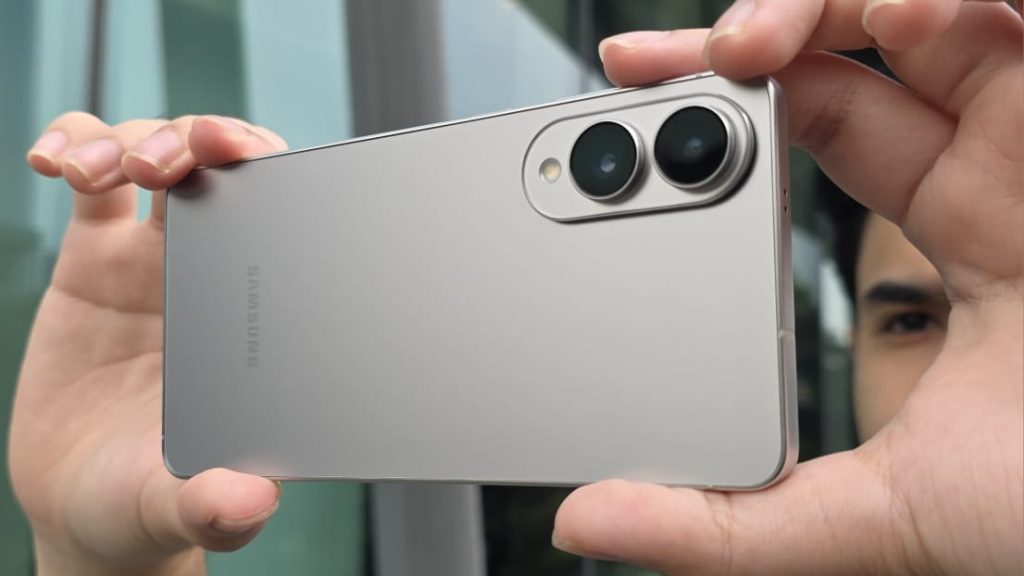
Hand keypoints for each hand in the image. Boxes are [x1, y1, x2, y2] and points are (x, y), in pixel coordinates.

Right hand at [11, 114, 288, 574]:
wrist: (89, 504)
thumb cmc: (151, 500)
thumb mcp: (181, 505)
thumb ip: (215, 505)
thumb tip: (249, 502)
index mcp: (255, 314)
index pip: (281, 214)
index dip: (264, 167)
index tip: (240, 155)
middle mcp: (215, 275)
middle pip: (222, 168)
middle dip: (198, 138)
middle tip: (167, 162)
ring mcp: (155, 261)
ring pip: (154, 156)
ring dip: (129, 137)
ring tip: (96, 172)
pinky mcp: (96, 260)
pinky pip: (91, 180)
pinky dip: (75, 145)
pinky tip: (55, 161)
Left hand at [554, 2, 1021, 574]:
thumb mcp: (889, 515)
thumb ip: (734, 524)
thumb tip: (593, 521)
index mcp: (963, 233)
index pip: (822, 127)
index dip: (725, 102)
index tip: (629, 97)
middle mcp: (1013, 162)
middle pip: (854, 50)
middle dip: (747, 38)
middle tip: (645, 63)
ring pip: (933, 3)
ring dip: (826, 5)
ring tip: (747, 46)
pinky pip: (1011, 8)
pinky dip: (943, 2)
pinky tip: (896, 10)